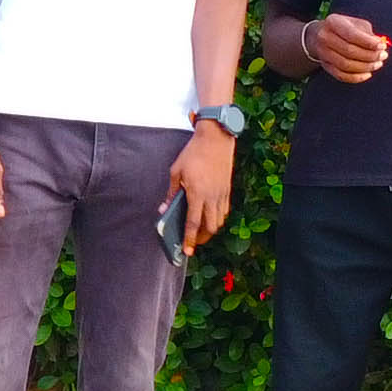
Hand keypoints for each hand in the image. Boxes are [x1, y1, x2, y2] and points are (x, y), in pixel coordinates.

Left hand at [170, 124, 235, 252]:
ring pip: (219, 221)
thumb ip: (171, 193)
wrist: (216, 139)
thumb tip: (164, 209)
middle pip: (210, 227)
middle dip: (201, 238)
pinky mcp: (227, 189)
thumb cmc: (193, 153)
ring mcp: (222, 194)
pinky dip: (218, 218)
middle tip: (192, 242)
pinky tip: (210, 216)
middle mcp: (212, 197)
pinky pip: (224, 211)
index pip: (193, 223)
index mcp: (197, 193)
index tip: (187, 252)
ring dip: (210, 229)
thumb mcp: (176, 171)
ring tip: (200, 230)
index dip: (190, 239)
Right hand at [304, 13, 389, 83]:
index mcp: (333, 22)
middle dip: (370, 56)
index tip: (382, 46)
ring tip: (377, 64)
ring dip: (365, 67)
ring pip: (346, 65)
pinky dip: (356, 77)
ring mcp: (323, 52)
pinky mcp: (325, 65)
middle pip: (349, 51)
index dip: (369, 42)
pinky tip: (368, 74)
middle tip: (383, 56)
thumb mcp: (355, 23)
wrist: (320, 34)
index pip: (352, 34)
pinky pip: (341, 76)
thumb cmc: (343, 28)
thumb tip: (379, 45)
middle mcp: (325, 37)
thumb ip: (368, 33)